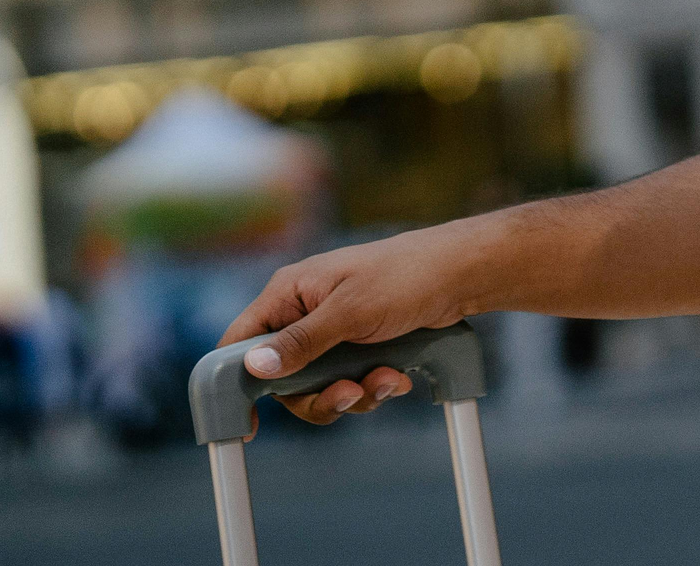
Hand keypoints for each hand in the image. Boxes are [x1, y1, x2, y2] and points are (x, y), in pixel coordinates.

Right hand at [218, 220, 483, 427]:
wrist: (462, 273)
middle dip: (320, 395)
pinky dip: (373, 387)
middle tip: (350, 394)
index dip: (237, 382)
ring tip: (387, 380)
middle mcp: (305, 313)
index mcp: (290, 293)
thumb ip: (303, 341)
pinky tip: (398, 377)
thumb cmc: (407, 276)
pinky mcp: (360, 345)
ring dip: (354, 393)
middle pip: (284, 379)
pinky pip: (350, 381)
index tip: (249, 427)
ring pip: (320, 386)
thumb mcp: (352, 311)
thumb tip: (254, 366)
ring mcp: (333, 331)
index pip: (240, 341)